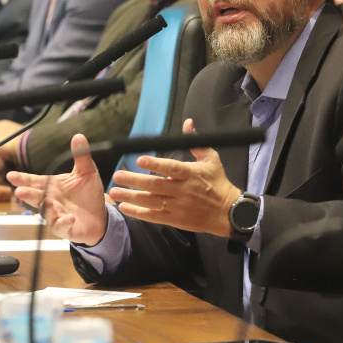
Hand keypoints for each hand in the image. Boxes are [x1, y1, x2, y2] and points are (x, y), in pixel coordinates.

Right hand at [6, 134, 107, 245]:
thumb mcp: (87, 172)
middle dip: (28, 194)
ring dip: (45, 208)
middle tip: (20, 191)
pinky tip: (69, 217)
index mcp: (52, 186)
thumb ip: (81, 156)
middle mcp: (50, 200)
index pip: (34, 181)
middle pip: (36, 197)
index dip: (23, 178)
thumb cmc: (89, 194)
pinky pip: (62, 226)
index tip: (11, 175)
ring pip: (46, 212)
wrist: (101, 215)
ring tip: (46, 202)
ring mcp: (56, 215)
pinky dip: (64, 222)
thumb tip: (78, 135)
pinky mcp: (65, 228)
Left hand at [108, 119, 240, 236]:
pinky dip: (138, 213)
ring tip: (115, 192)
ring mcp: (178, 206)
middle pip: (156, 185)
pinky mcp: (175, 219)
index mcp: (192, 174)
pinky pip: (153, 216)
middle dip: (135, 181)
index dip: (156, 164)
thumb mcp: (212, 159)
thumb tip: (187, 123)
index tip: (140, 159)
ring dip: (131, 197)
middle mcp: (184, 191)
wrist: (227, 212)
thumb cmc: (218, 182)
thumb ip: (196, 142)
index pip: (172, 168)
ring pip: (151, 202)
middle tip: (117, 175)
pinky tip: (124, 208)